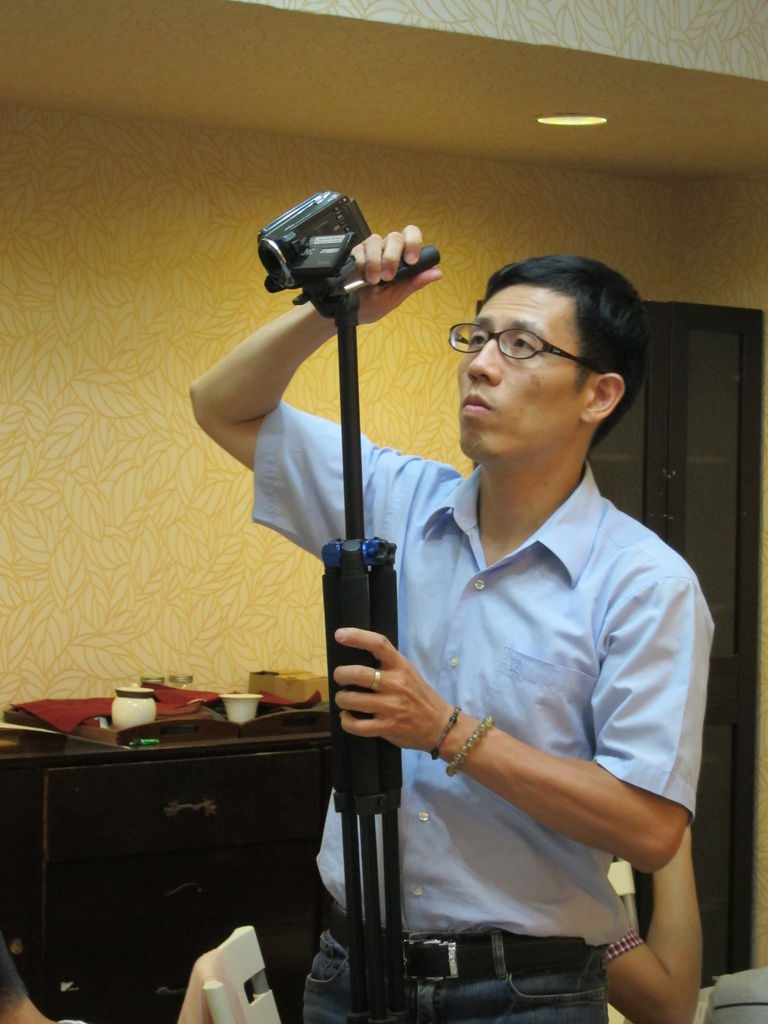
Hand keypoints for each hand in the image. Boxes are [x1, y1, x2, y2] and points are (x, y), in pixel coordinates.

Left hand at [333, 627, 451, 751]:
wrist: (440, 725)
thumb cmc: (420, 696)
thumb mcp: (408, 672)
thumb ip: (388, 664)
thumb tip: (358, 655)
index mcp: (401, 666)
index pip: (379, 644)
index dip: (357, 637)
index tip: (340, 635)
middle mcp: (395, 684)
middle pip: (358, 674)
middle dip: (340, 675)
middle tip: (340, 678)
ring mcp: (391, 707)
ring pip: (352, 700)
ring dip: (341, 699)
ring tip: (343, 699)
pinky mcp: (387, 727)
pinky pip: (357, 725)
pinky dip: (346, 721)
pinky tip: (347, 717)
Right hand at [350, 225, 441, 324]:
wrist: (350, 312)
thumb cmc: (374, 304)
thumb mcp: (396, 296)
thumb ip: (414, 283)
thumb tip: (437, 273)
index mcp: (400, 256)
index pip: (411, 235)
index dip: (413, 243)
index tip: (412, 261)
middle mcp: (386, 249)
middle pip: (395, 237)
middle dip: (392, 257)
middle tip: (388, 277)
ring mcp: (369, 250)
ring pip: (375, 240)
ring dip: (375, 262)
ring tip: (373, 281)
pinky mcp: (353, 253)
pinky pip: (358, 250)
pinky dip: (360, 264)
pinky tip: (360, 277)